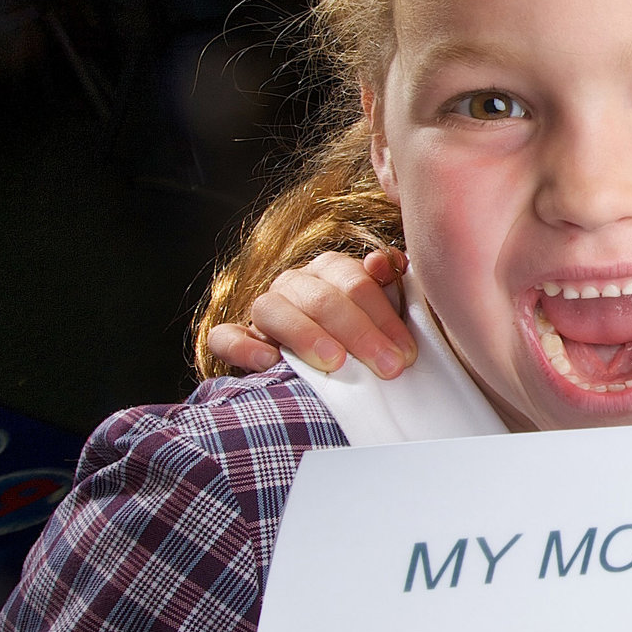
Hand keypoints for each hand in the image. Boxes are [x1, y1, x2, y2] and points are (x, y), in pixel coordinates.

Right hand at [207, 250, 416, 379]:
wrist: (318, 369)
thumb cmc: (360, 340)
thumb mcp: (382, 313)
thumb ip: (390, 285)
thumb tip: (388, 262)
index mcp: (331, 271)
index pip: (357, 283)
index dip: (384, 317)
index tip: (405, 353)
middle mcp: (295, 284)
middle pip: (323, 298)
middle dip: (359, 333)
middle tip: (387, 367)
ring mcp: (263, 310)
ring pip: (274, 310)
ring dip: (307, 336)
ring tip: (335, 363)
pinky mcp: (234, 339)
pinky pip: (226, 337)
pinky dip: (243, 347)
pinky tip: (268, 361)